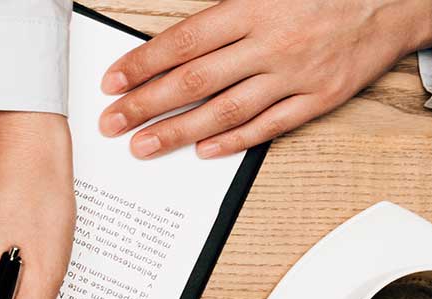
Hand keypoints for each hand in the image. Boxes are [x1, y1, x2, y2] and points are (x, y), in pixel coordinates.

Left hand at [98, 0, 431, 159]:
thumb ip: (224, 10)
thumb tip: (178, 35)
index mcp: (254, 7)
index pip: (183, 42)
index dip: (142, 64)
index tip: (112, 82)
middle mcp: (272, 43)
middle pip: (194, 81)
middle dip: (145, 105)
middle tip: (112, 123)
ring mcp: (295, 74)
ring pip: (224, 110)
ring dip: (178, 132)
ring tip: (143, 146)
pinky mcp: (320, 97)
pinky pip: (269, 126)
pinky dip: (233, 140)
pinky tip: (203, 150)